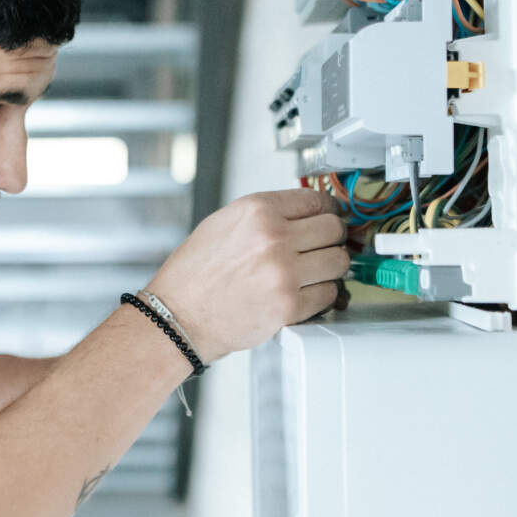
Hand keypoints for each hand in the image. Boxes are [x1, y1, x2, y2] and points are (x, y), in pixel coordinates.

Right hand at [144, 189, 350, 362]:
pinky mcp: (290, 306)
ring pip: (338, 262)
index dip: (327, 211)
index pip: (316, 200)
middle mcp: (273, 237)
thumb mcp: (224, 223)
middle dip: (331, 239)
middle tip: (322, 248)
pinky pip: (329, 294)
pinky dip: (322, 295)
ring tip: (313, 273)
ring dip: (330, 268)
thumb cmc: (194, 274)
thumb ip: (267, 215)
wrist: (178, 316)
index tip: (328, 218)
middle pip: (334, 229)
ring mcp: (284, 273)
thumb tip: (305, 215)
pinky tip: (304, 293)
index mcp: (257, 210)